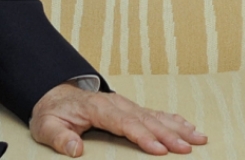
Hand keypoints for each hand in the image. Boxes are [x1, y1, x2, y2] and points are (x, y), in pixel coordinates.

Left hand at [29, 83, 207, 156]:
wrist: (54, 94)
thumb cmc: (52, 113)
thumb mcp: (46, 127)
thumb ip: (59, 138)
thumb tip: (76, 150)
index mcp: (98, 108)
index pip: (125, 124)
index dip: (143, 137)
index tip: (160, 150)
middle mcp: (116, 103)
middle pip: (146, 120)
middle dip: (169, 135)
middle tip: (188, 148)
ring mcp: (125, 104)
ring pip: (155, 116)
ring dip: (177, 127)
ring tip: (198, 137)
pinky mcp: (129, 109)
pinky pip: (155, 113)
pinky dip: (173, 119)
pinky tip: (188, 126)